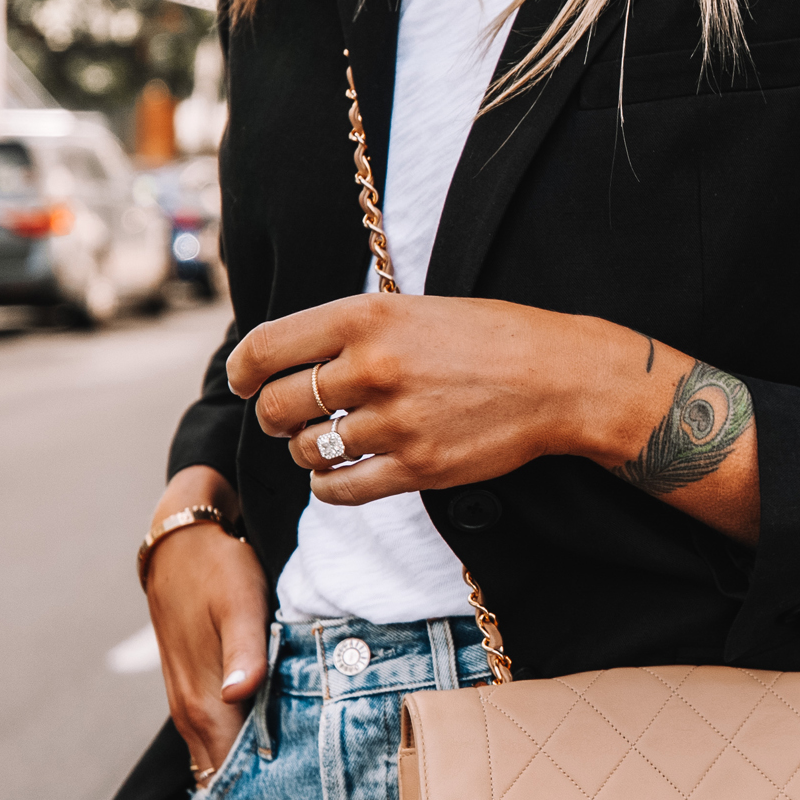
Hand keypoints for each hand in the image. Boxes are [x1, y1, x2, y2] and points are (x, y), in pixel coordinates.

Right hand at [146, 467, 270, 776]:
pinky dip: (243, 756)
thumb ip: (245, 651)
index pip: (233, 774)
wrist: (180, 545)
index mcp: (207, 701)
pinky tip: (276, 765)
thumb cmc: (218, 570)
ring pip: (220, 763)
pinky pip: (219, 741)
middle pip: (225, 779)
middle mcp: (193, 714)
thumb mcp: (239, 603)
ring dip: (253, 782)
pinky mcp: (196, 695)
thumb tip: (239, 694)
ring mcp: (190, 706)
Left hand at [227, 294, 759, 543]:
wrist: (558, 378)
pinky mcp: (416, 468)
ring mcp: (394, 422)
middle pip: (277, 406)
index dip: (242, 371)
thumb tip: (289, 359)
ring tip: (325, 443)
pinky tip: (338, 475)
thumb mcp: (414, 310)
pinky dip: (327, 486)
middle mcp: (372, 367)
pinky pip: (339, 490)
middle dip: (273, 417)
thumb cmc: (487, 338)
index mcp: (366, 317)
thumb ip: (353, 331)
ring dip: (305, 451)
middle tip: (287, 419)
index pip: (265, 348)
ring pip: (306, 451)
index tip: (243, 382)